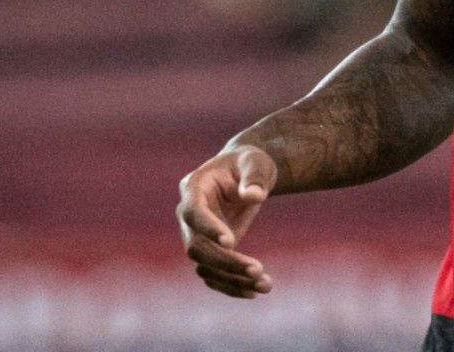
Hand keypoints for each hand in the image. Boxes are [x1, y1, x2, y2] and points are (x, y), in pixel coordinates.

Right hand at [177, 145, 277, 297]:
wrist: (245, 173)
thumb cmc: (249, 163)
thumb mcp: (256, 162)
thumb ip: (254, 176)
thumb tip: (254, 196)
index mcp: (194, 187)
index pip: (193, 212)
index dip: (208, 228)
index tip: (231, 242)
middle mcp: (188, 214)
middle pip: (196, 246)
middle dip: (225, 261)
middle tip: (257, 270)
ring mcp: (196, 235)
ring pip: (204, 266)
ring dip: (231, 279)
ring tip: (265, 286)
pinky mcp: (208, 250)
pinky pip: (213, 274)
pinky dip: (231, 286)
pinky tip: (255, 292)